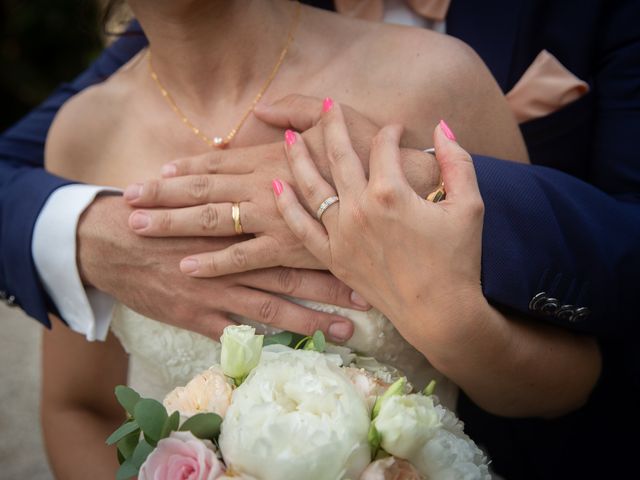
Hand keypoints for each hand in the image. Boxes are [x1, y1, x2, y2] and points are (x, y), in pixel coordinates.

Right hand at [77, 195, 360, 340]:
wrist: (109, 240)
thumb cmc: (156, 211)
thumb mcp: (195, 189)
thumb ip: (235, 184)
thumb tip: (275, 175)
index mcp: (235, 222)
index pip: (289, 232)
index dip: (329, 241)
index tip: (362, 247)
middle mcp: (232, 257)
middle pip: (291, 272)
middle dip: (332, 285)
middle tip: (370, 296)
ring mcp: (215, 288)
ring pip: (272, 305)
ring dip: (312, 319)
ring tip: (349, 330)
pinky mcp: (196, 314)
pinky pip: (235, 331)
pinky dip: (263, 340)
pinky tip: (293, 350)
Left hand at [123, 95, 439, 276]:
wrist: (400, 186)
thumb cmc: (368, 149)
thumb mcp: (332, 117)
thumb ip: (294, 110)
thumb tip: (264, 111)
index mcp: (271, 156)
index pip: (217, 163)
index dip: (184, 169)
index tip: (154, 176)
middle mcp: (263, 186)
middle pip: (203, 190)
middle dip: (163, 196)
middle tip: (128, 201)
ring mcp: (272, 217)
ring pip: (212, 221)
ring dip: (174, 225)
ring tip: (140, 228)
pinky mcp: (289, 246)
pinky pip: (244, 256)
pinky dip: (215, 261)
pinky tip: (187, 266)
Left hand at [272, 101, 484, 354]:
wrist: (439, 313)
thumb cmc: (458, 260)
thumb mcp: (470, 206)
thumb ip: (457, 161)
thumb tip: (441, 126)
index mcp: (391, 192)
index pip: (383, 146)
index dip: (389, 132)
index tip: (393, 128)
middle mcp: (359, 208)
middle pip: (339, 156)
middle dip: (334, 126)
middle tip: (329, 106)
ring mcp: (341, 234)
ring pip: (312, 186)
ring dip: (299, 158)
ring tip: (289, 137)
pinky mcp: (332, 257)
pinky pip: (301, 227)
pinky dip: (288, 205)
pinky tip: (277, 185)